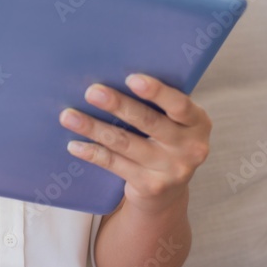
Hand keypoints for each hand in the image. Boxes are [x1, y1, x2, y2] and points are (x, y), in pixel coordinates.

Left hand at [59, 74, 211, 214]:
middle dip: (118, 104)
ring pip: (125, 143)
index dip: (156, 92)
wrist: (168, 192)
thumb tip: (111, 75)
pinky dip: (92, 153)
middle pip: (148, 122)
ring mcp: (171, 170)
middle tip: (92, 91)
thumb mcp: (173, 122)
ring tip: (69, 116)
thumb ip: (157, 104)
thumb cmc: (164, 140)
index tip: (131, 79)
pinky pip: (115, 165)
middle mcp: (190, 148)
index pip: (179, 105)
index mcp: (198, 123)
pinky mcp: (150, 186)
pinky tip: (74, 144)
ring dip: (94, 127)